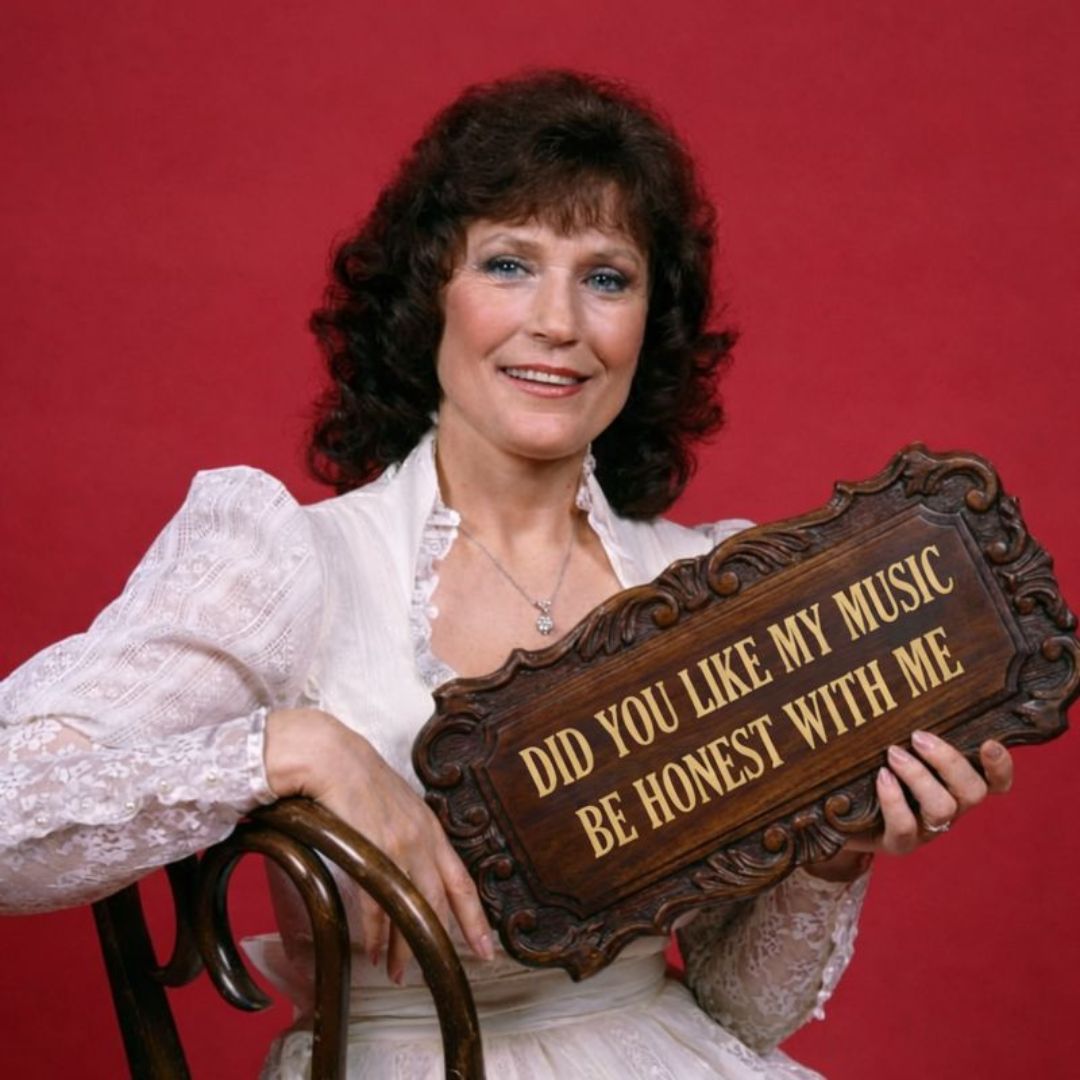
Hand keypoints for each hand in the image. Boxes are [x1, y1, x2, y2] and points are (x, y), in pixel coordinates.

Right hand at [264, 708, 493, 981]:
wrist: (329, 755)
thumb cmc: (357, 780)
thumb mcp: (397, 807)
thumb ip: (409, 835)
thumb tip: (408, 867)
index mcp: (430, 829)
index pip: (461, 880)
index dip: (475, 917)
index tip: (486, 947)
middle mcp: (421, 839)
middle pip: (439, 902)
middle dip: (439, 941)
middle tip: (442, 970)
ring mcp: (398, 845)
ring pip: (410, 908)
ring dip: (404, 946)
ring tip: (398, 971)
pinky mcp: (370, 851)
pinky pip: (377, 904)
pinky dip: (376, 933)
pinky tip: (373, 950)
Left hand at [805, 733, 1013, 881]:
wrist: (839, 816)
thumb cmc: (871, 771)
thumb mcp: (894, 748)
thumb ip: (909, 730)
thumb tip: (900, 684)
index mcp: (955, 785)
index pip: (996, 782)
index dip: (1000, 767)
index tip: (989, 743)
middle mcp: (949, 808)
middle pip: (973, 791)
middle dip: (949, 761)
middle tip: (918, 737)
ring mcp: (926, 830)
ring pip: (943, 808)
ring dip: (919, 777)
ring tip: (893, 754)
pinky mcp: (897, 843)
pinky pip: (905, 827)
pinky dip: (894, 799)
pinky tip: (881, 777)